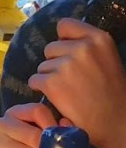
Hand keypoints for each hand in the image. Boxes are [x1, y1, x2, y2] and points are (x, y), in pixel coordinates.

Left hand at [30, 18, 125, 147]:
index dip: (62, 39)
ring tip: (67, 90)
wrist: (113, 122)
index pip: (65, 25)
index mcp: (99, 39)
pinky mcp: (51, 82)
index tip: (67, 52)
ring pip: (42, 66)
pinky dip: (41, 89)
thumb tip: (62, 38)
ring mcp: (65, 65)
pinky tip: (57, 97)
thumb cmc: (110, 93)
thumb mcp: (107, 59)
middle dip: (55, 62)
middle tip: (70, 79)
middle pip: (50, 48)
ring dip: (49, 77)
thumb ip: (87, 46)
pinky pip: (34, 80)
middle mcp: (82, 48)